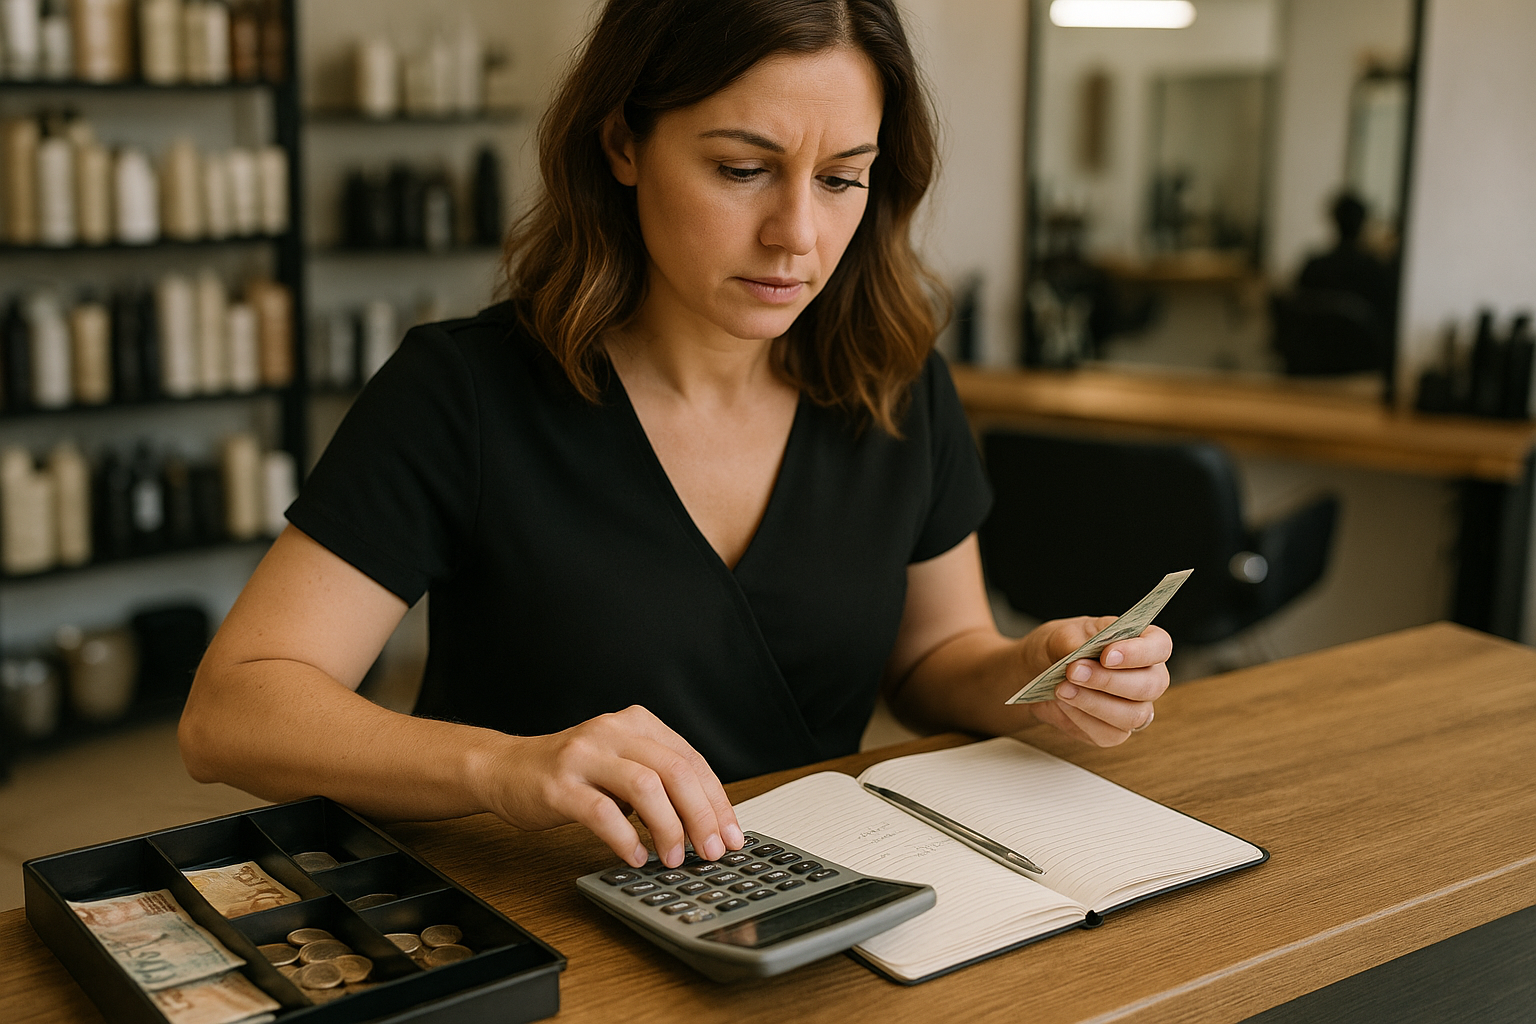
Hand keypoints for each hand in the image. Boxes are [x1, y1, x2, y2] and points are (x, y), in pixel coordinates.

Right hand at [475, 705, 742, 867]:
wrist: (505, 769)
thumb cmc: (571, 774)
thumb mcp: (621, 766)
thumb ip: (659, 783)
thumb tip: (707, 824)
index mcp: (637, 723)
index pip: (692, 760)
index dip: (717, 801)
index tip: (731, 835)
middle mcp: (613, 731)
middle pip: (675, 770)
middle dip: (701, 815)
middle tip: (711, 850)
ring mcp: (585, 755)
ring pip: (646, 786)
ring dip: (668, 828)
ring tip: (673, 857)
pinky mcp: (559, 784)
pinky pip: (602, 812)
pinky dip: (625, 838)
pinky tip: (635, 856)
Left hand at [1025, 616, 1170, 745]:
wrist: (1041, 670)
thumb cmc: (1062, 646)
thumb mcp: (1062, 634)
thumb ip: (1073, 642)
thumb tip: (1079, 656)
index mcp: (1143, 643)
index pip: (1159, 646)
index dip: (1138, 652)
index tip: (1106, 655)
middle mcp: (1147, 677)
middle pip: (1151, 685)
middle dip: (1109, 680)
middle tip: (1074, 671)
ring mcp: (1135, 707)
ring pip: (1133, 715)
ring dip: (1094, 702)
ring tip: (1062, 688)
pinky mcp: (1115, 732)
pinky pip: (1109, 734)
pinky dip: (1082, 719)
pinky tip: (1064, 704)